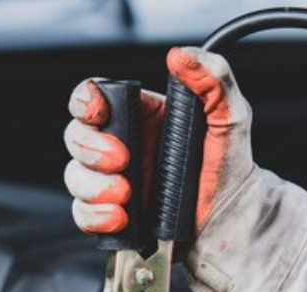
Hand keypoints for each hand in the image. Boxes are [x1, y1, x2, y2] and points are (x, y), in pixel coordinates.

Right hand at [64, 46, 254, 234]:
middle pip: (76, 136)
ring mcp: (113, 181)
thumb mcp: (231, 117)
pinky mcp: (112, 214)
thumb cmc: (230, 169)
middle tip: (121, 160)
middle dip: (89, 148)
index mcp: (140, 116)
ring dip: (92, 185)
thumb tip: (181, 57)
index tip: (98, 112)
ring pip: (74, 176)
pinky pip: (83, 214)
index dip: (85, 101)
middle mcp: (122, 146)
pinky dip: (95, 216)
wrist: (232, 219)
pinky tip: (120, 217)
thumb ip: (213, 80)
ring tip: (125, 195)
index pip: (94, 96)